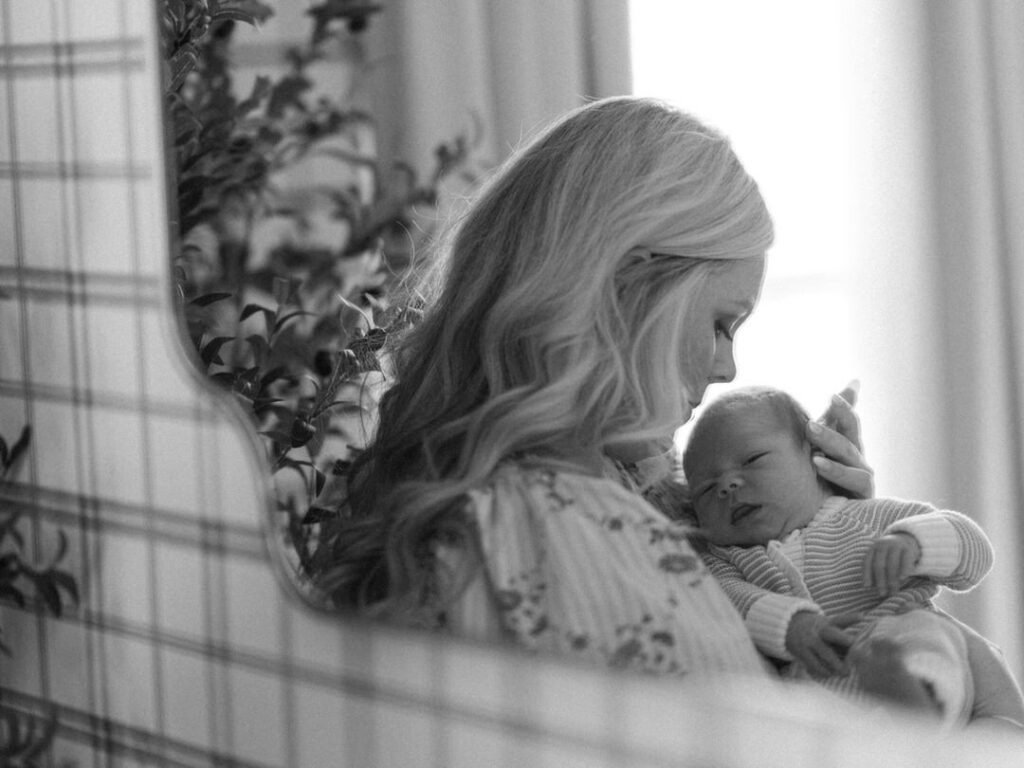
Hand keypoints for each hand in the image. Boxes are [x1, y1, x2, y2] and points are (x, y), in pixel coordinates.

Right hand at [785, 611, 853, 677]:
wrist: (787, 625)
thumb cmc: (816, 629)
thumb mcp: (827, 625)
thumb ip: (842, 635)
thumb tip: (858, 650)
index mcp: (828, 623)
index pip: (840, 620)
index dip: (851, 618)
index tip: (861, 617)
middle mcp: (820, 631)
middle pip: (832, 634)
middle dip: (843, 639)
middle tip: (854, 647)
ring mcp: (810, 641)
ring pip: (825, 653)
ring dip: (836, 664)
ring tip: (846, 673)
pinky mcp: (802, 651)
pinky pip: (814, 663)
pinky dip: (823, 670)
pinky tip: (830, 674)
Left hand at [806, 381, 873, 498]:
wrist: (827, 518)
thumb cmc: (824, 480)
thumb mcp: (823, 446)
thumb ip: (832, 418)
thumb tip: (855, 381)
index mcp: (847, 446)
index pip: (849, 423)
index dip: (843, 409)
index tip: (832, 396)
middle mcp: (857, 460)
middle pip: (849, 439)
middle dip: (835, 426)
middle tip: (814, 418)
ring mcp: (861, 479)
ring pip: (852, 459)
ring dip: (833, 448)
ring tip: (813, 446)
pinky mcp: (862, 498)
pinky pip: (855, 483)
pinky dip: (837, 472)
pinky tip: (819, 465)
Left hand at [863, 533, 920, 596]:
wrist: (906, 539)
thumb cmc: (889, 554)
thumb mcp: (880, 558)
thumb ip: (874, 569)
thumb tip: (868, 586)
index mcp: (873, 548)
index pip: (867, 562)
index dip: (867, 574)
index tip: (867, 587)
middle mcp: (882, 545)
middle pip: (879, 565)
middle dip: (880, 581)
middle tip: (882, 594)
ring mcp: (895, 546)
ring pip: (892, 564)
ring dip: (892, 580)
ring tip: (893, 592)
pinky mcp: (908, 549)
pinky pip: (905, 561)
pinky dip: (903, 570)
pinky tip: (902, 579)